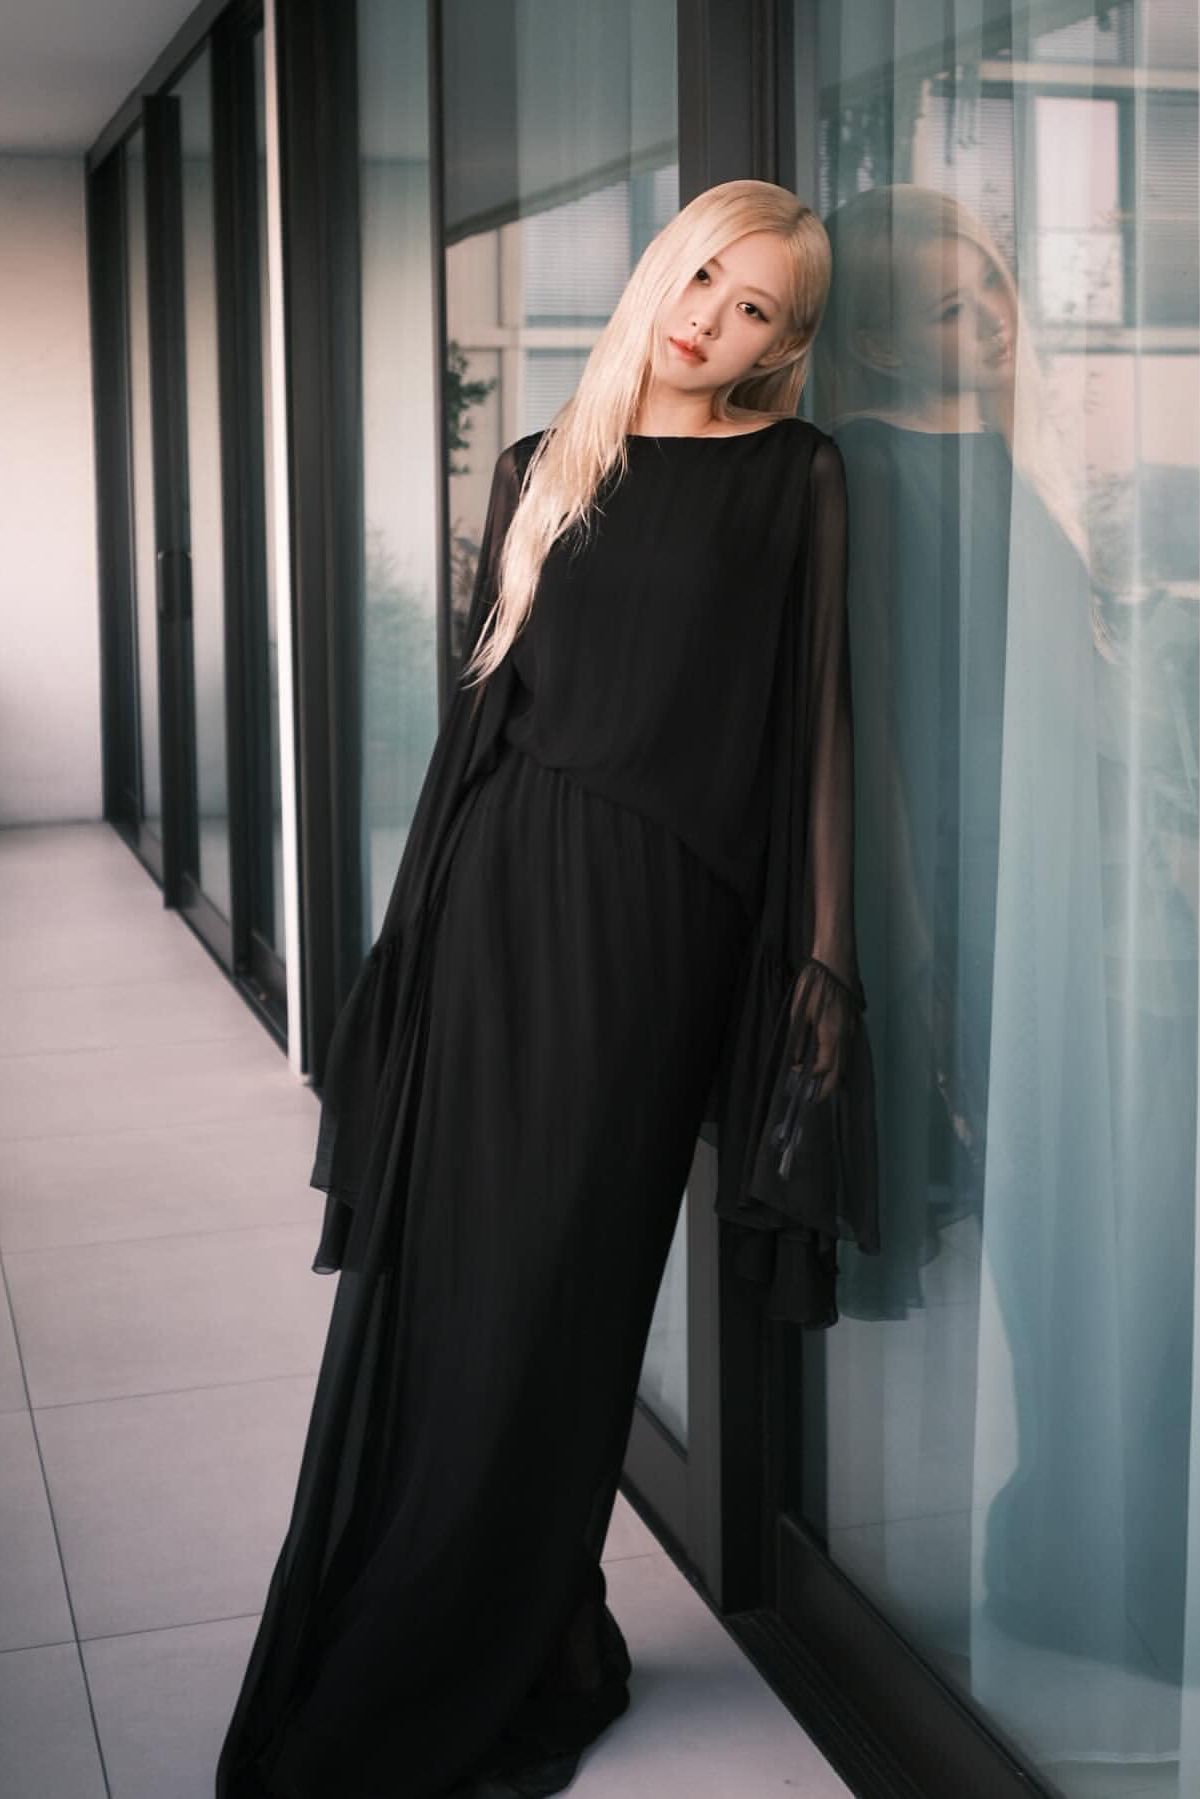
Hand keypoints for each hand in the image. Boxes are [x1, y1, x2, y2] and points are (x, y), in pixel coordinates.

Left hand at [786, 958, 857, 1103]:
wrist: (835, 960)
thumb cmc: (815, 984)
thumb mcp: (800, 1012)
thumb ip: (799, 1039)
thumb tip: (796, 1059)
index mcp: (832, 1035)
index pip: (824, 1068)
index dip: (810, 1077)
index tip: (795, 1077)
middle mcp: (846, 1037)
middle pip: (839, 1071)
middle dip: (827, 1088)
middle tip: (813, 1099)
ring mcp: (852, 1029)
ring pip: (845, 1061)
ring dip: (834, 1076)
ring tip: (820, 1086)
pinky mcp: (853, 1022)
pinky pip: (847, 1050)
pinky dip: (839, 1062)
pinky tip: (830, 1063)